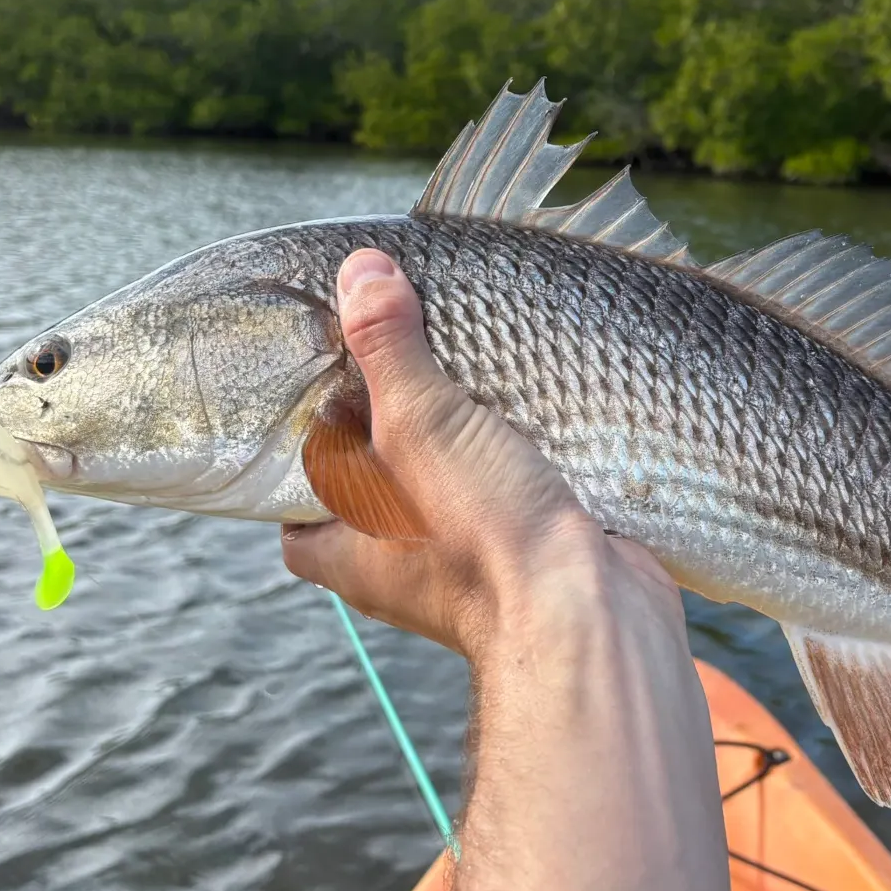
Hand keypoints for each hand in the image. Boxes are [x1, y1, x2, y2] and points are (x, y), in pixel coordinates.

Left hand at [280, 249, 682, 664]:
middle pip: (378, 483)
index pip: (297, 511)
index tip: (319, 401)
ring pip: (451, 482)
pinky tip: (529, 397)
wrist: (593, 616)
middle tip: (401, 358)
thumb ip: (387, 351)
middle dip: (394, 428)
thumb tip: (358, 274)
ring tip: (466, 363)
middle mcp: (402, 563)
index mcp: (350, 551)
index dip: (301, 463)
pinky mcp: (532, 545)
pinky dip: (520, 449)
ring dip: (464, 433)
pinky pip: (513, 488)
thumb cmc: (482, 540)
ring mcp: (471, 559)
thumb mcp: (419, 428)